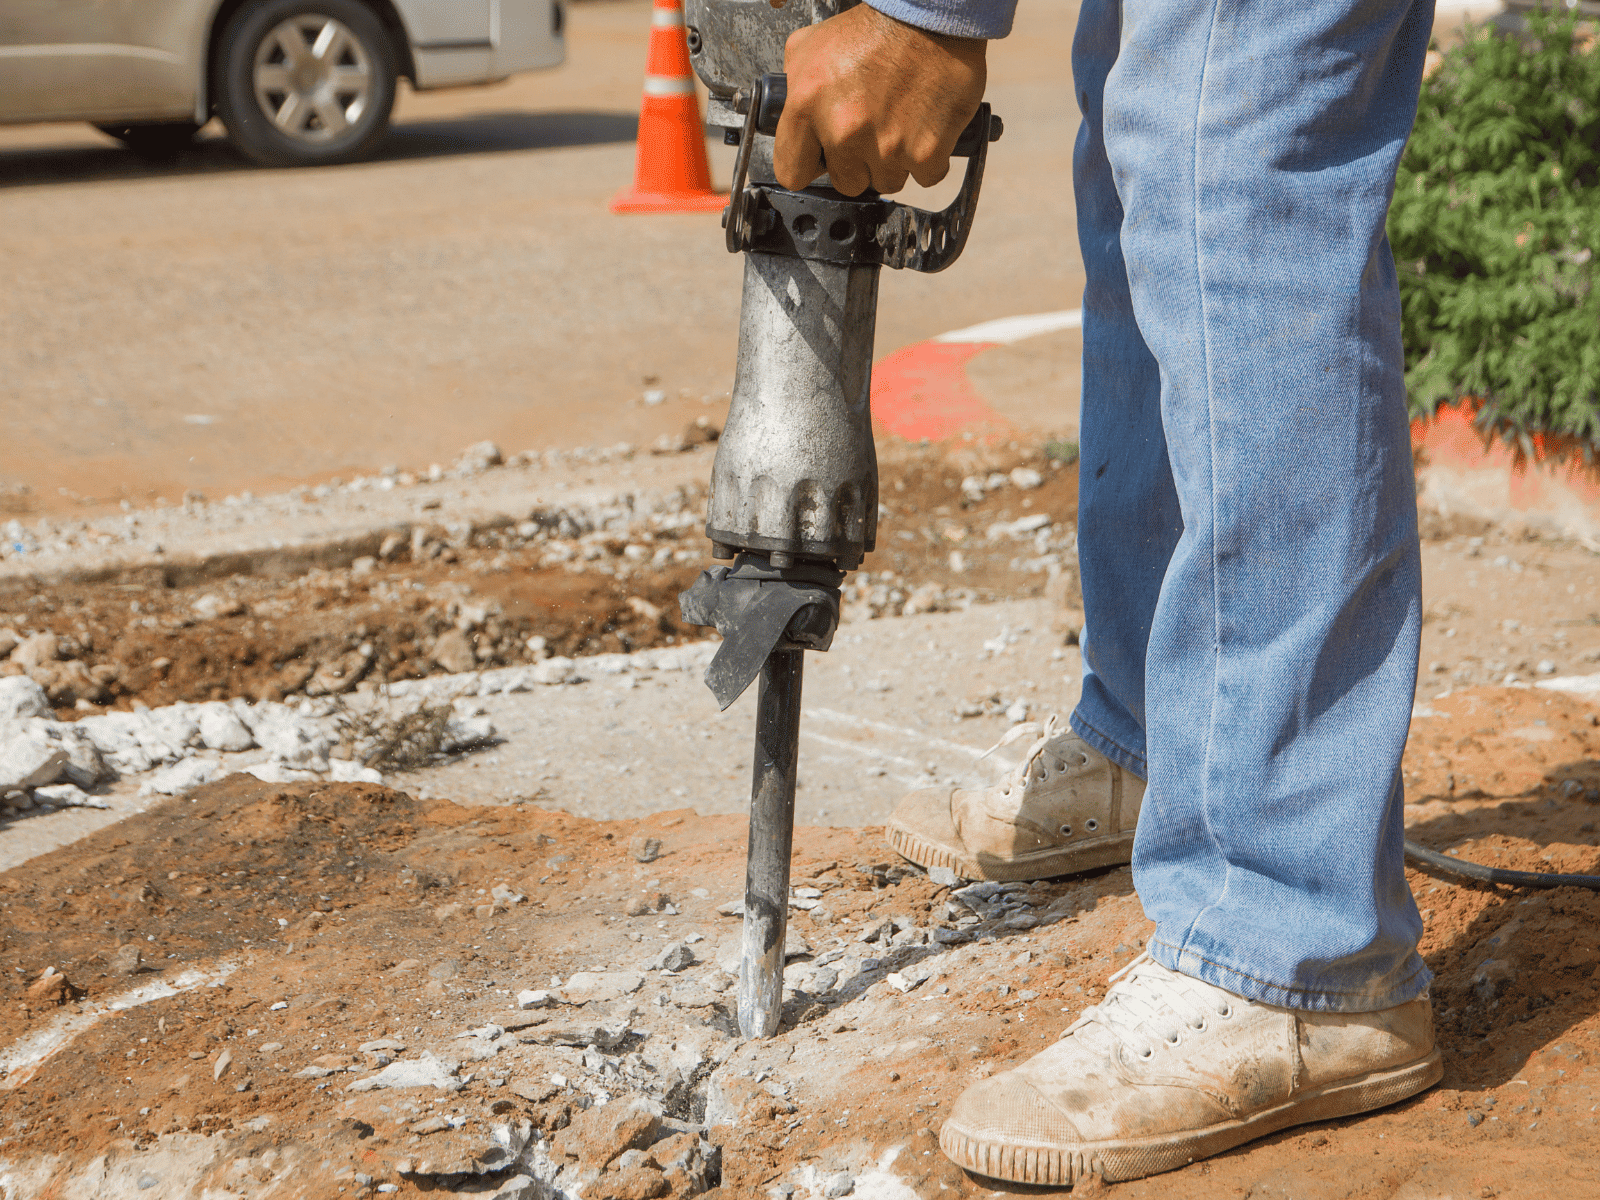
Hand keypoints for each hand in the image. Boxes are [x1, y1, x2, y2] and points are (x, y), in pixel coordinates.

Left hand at [774, 4, 986, 195]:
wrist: (932, 16)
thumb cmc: (876, 29)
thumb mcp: (812, 45)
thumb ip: (795, 87)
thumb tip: (790, 115)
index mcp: (808, 105)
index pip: (792, 172)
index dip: (808, 165)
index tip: (820, 159)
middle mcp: (845, 131)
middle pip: (846, 183)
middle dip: (857, 163)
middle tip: (870, 130)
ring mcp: (887, 146)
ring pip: (885, 182)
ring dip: (892, 162)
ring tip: (899, 124)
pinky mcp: (926, 152)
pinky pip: (924, 176)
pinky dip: (927, 159)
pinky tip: (924, 128)